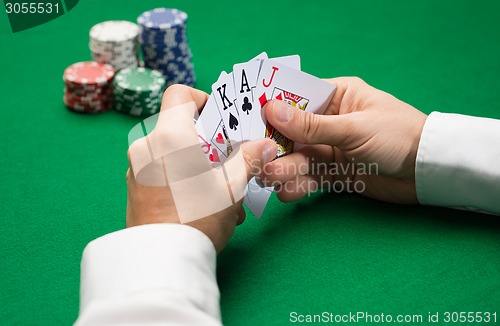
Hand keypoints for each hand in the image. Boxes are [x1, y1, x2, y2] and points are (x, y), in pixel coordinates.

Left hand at [126, 84, 276, 252]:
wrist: (160, 262)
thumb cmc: (197, 218)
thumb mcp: (231, 186)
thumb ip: (249, 158)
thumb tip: (266, 144)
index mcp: (168, 136)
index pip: (179, 94)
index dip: (202, 99)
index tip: (220, 122)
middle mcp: (146, 146)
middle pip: (179, 127)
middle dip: (207, 143)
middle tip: (228, 164)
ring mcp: (136, 168)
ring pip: (172, 153)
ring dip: (197, 165)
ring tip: (221, 194)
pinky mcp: (134, 188)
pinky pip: (161, 172)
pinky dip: (181, 179)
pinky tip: (202, 206)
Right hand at [260, 77, 426, 203]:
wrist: (429, 173)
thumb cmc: (398, 136)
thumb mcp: (354, 128)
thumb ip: (312, 125)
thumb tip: (272, 110)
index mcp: (336, 97)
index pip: (296, 99)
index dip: (272, 110)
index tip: (249, 122)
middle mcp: (329, 122)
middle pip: (292, 133)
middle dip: (275, 146)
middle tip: (257, 158)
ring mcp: (331, 149)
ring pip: (299, 158)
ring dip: (284, 168)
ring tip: (270, 179)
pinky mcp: (335, 173)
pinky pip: (310, 178)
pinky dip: (298, 186)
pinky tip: (288, 193)